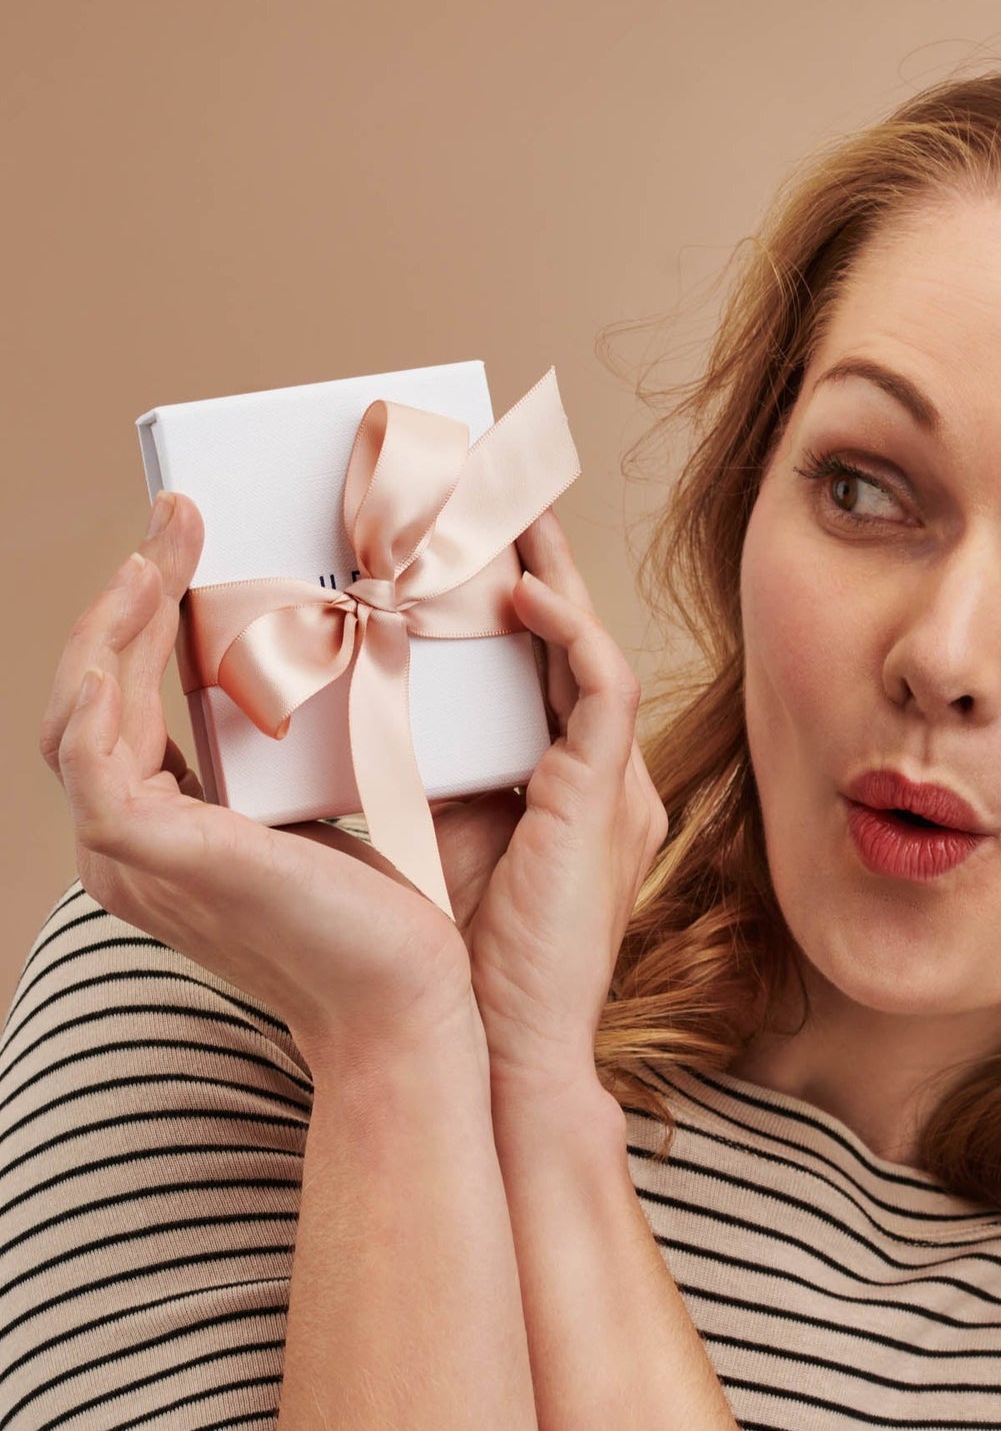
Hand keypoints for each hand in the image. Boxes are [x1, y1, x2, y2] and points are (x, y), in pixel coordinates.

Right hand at [37, 492, 481, 1071]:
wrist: (407, 996)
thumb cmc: (383, 910)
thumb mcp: (321, 802)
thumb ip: (285, 746)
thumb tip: (310, 654)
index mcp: (167, 835)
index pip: (122, 711)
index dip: (141, 623)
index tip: (188, 545)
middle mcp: (130, 848)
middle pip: (88, 698)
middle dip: (124, 600)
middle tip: (176, 516)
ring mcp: (130, 857)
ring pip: (80, 711)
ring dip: (113, 615)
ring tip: (165, 538)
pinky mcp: (153, 855)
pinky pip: (97, 753)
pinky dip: (107, 676)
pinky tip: (144, 607)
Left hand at [428, 508, 667, 1091]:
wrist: (503, 1053)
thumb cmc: (465, 959)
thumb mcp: (437, 838)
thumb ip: (422, 768)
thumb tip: (355, 700)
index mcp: (563, 786)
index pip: (534, 668)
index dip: (504, 599)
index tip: (457, 539)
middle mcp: (598, 773)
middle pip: (565, 639)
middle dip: (531, 559)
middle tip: (485, 484)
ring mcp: (612, 783)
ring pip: (588, 646)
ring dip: (548, 572)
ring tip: (502, 501)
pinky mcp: (609, 796)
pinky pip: (603, 688)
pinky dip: (566, 631)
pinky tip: (520, 590)